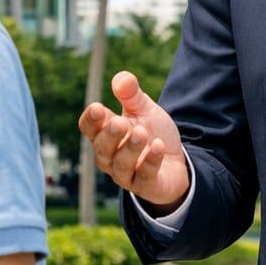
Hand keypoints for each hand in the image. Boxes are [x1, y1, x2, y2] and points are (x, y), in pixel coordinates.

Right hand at [77, 72, 190, 212]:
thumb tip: (121, 79)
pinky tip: (158, 146)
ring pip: (121, 165)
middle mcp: (110, 157)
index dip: (91, 120)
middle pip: (102, 148)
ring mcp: (126, 174)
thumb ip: (132, 95)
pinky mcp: (146, 186)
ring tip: (142, 133)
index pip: (89, 129)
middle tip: (120, 122)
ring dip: (131, 148)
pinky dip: (151, 161)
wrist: (177, 161)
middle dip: (110, 135)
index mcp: (105, 135)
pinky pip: (144, 176)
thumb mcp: (144, 110)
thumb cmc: (153, 133)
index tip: (98, 108)